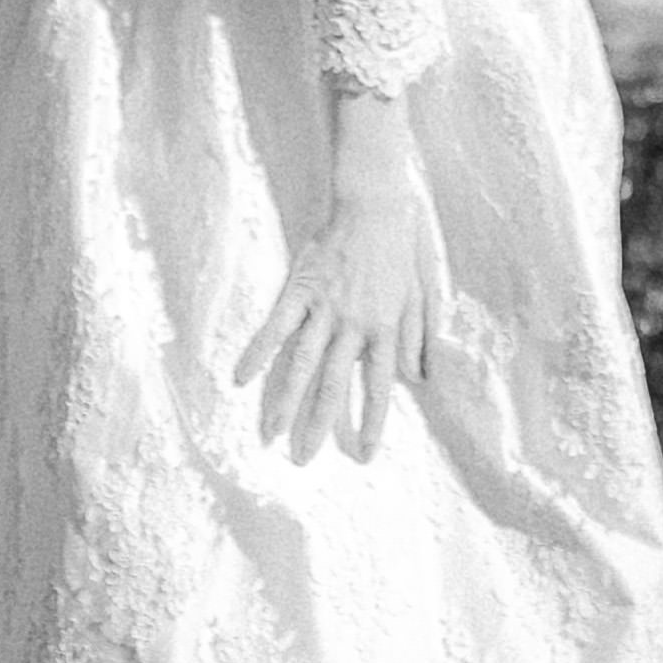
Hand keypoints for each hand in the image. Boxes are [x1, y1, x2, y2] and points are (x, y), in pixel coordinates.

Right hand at [234, 96, 439, 463]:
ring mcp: (325, 307)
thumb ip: (418, 336)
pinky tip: (241, 379)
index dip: (370, 422)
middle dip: (317, 425)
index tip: (362, 456)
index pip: (378, 386)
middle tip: (302, 461)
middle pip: (333, 384)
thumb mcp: (421, 292)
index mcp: (386, 327)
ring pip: (302, 363)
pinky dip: (258, 352)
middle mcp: (354, 324)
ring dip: (285, 402)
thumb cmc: (400, 246)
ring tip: (270, 436)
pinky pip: (277, 326)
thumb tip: (417, 378)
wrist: (374, 201)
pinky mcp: (301, 288)